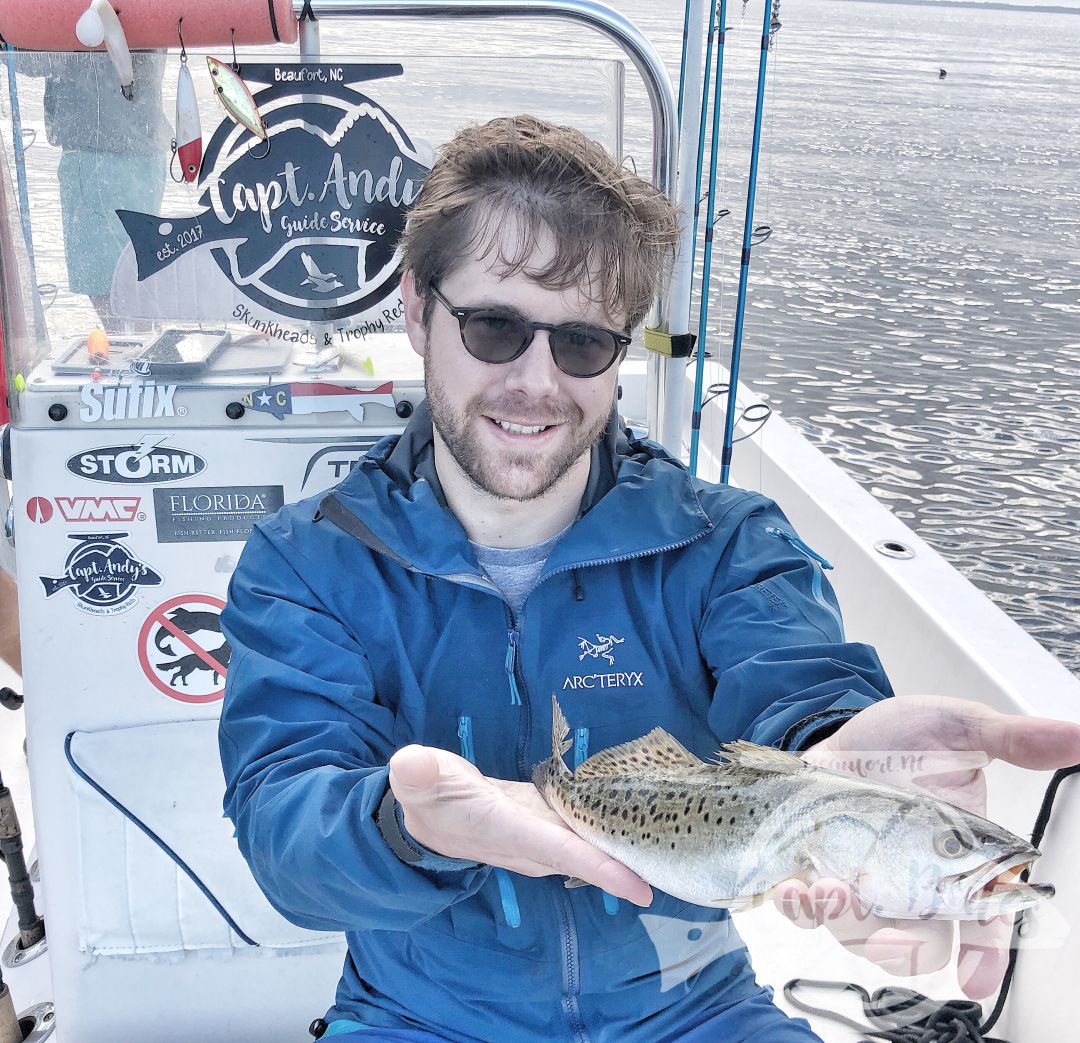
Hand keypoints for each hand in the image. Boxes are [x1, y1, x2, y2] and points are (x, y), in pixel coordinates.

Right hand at [388, 744, 652, 906]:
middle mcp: (532, 842)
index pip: (562, 854)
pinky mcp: (545, 821)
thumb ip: (420, 775)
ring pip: (589, 846)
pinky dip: (609, 829)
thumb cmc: (425, 796)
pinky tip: (636, 818)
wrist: (425, 812)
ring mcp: (541, 834)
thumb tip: (411, 763)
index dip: (602, 870)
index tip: (643, 886)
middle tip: (680, 861)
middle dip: (630, 865)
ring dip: (625, 849)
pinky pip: (584, 831)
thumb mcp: (419, 782)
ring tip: (672, 843)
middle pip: (589, 857)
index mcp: (508, 831)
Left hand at [773, 696, 1079, 997]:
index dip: (984, 957)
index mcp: (961, 860)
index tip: (976, 978)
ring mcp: (866, 881)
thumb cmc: (902, 737)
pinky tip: (794, 888)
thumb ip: (1011, 738)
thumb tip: (1073, 735)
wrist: (840, 727)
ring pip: (860, 933)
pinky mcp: (820, 872)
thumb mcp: (956, 726)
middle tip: (885, 934)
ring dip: (843, 922)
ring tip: (830, 891)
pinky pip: (810, 910)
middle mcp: (915, 881)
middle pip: (918, 943)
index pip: (983, 921)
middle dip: (901, 950)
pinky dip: (800, 907)